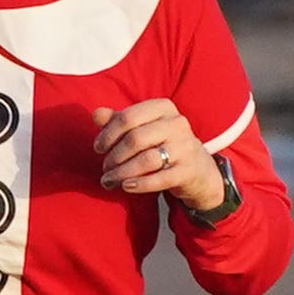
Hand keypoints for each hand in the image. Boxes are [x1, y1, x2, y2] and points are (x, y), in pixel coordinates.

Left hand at [96, 98, 230, 214]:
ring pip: (146, 160)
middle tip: (105, 168)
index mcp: (163, 108)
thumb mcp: (140, 128)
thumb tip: (96, 114)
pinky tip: (126, 186)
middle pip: (135, 139)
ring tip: (109, 181)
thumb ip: (117, 120)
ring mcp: (186, 147)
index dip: (108, 134)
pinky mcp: (189, 170)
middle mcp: (177, 124)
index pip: (127, 117)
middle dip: (114, 156)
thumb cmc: (160, 143)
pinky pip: (160, 178)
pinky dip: (140, 184)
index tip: (98, 148)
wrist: (197, 168)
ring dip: (122, 173)